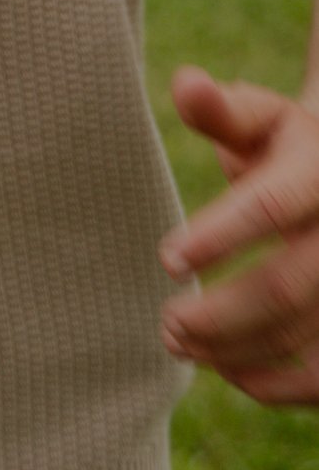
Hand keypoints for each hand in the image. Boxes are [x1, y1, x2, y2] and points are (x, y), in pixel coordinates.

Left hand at [160, 70, 318, 403]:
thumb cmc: (289, 146)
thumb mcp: (261, 118)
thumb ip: (222, 110)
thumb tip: (186, 83)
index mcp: (318, 175)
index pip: (268, 207)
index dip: (217, 236)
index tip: (166, 260)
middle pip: (288, 287)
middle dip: (222, 313)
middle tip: (166, 321)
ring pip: (305, 334)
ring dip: (238, 350)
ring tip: (177, 342)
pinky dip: (280, 386)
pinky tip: (229, 373)